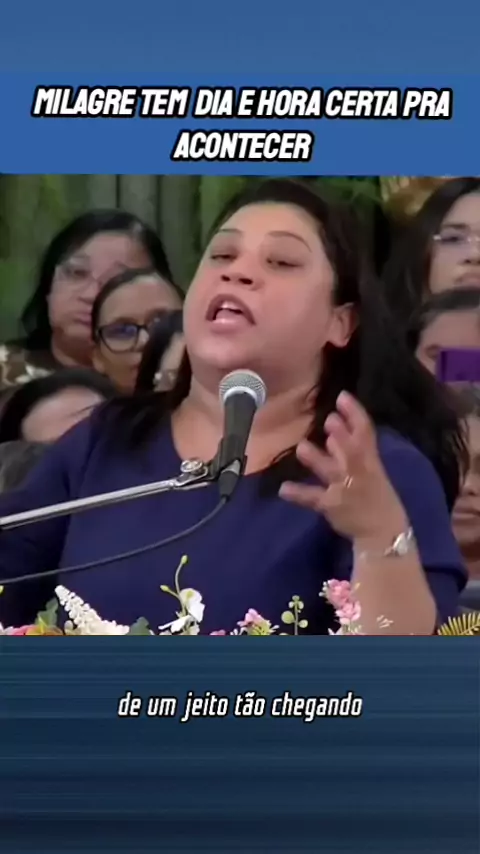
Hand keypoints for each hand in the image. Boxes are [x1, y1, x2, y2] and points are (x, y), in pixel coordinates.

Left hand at [279, 391, 407, 543]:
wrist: (383, 532)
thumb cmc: (376, 496)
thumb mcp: (370, 470)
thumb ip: (351, 451)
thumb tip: (331, 433)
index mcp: (371, 462)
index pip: (366, 433)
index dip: (355, 414)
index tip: (342, 397)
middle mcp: (358, 473)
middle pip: (352, 451)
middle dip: (341, 436)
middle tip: (328, 420)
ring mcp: (344, 490)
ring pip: (330, 472)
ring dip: (317, 459)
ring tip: (302, 448)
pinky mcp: (330, 506)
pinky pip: (312, 498)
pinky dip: (298, 493)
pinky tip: (283, 489)